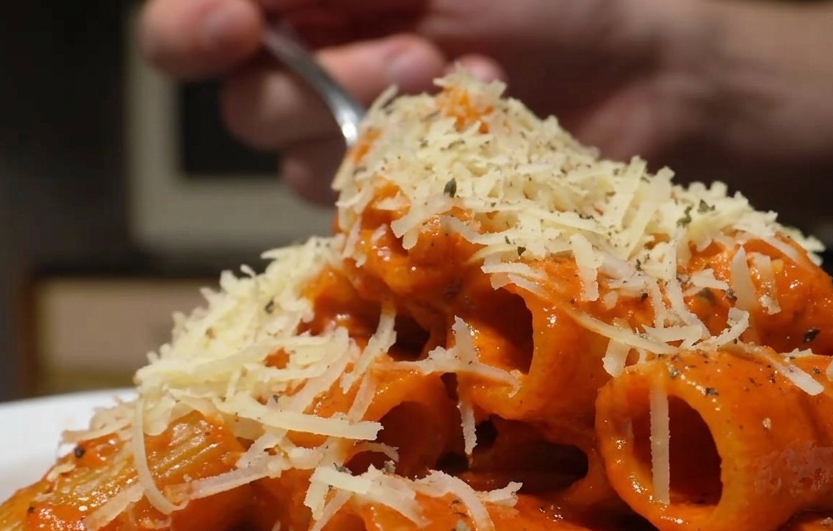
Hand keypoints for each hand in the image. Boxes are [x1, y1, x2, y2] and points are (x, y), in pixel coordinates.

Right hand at [138, 0, 714, 202]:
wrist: (644, 70)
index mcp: (311, 0)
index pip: (191, 24)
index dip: (189, 30)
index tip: (233, 28)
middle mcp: (316, 65)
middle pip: (241, 103)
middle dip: (323, 83)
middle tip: (420, 53)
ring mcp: (358, 138)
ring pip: (301, 163)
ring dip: (384, 123)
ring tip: (477, 80)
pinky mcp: (402, 200)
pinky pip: (367, 208)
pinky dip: (423, 170)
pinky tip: (488, 123)